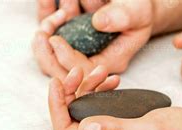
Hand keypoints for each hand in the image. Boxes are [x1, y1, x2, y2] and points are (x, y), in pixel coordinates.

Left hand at [34, 0, 154, 79]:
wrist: (137, 6)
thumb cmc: (140, 10)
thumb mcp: (138, 11)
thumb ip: (122, 17)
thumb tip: (99, 23)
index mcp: (112, 60)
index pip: (84, 71)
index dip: (66, 59)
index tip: (55, 40)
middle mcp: (94, 58)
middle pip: (62, 70)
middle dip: (46, 54)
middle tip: (41, 33)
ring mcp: (81, 48)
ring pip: (53, 53)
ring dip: (47, 31)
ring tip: (54, 13)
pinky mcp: (72, 36)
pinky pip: (53, 33)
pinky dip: (48, 18)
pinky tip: (51, 4)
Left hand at [49, 66, 181, 129]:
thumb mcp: (147, 129)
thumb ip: (116, 129)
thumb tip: (85, 127)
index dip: (56, 107)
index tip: (58, 82)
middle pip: (72, 116)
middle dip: (70, 91)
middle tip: (79, 71)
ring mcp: (115, 127)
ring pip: (87, 107)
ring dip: (86, 87)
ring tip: (99, 72)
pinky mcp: (124, 118)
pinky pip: (103, 103)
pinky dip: (102, 88)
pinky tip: (113, 79)